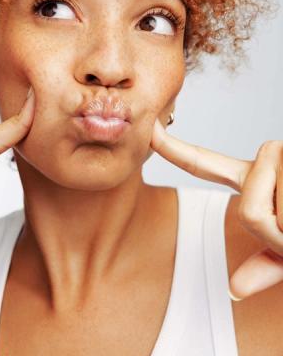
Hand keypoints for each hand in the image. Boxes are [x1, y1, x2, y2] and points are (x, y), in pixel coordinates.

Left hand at [150, 117, 282, 300]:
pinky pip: (282, 212)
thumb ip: (269, 263)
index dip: (178, 151)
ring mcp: (282, 159)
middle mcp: (268, 162)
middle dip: (276, 226)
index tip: (152, 132)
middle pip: (246, 208)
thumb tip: (234, 288)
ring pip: (262, 209)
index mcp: (260, 182)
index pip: (210, 166)